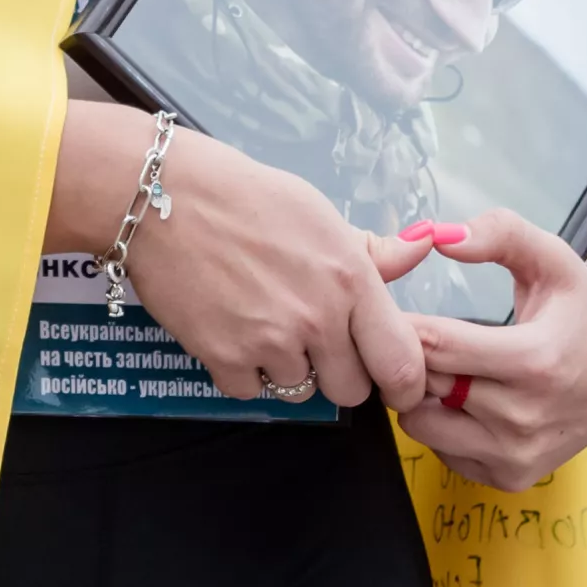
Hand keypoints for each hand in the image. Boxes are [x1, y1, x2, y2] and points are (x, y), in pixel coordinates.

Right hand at [48, 103, 433, 408]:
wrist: (164, 197)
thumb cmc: (245, 196)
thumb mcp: (318, 213)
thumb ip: (371, 250)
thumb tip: (422, 249)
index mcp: (350, 277)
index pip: (401, 361)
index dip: (403, 383)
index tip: (396, 385)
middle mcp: (317, 317)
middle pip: (352, 390)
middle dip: (339, 372)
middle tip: (315, 341)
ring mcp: (270, 342)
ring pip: (300, 391)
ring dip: (287, 368)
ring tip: (265, 324)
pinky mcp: (224, 358)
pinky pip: (250, 391)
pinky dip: (243, 372)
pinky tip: (233, 331)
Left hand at [396, 210, 586, 490]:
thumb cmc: (585, 313)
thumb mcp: (553, 259)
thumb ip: (500, 234)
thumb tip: (441, 236)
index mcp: (533, 360)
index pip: (435, 345)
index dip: (401, 323)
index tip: (386, 306)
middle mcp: (523, 416)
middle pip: (422, 384)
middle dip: (405, 354)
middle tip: (406, 332)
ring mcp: (516, 453)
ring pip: (420, 423)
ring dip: (418, 392)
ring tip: (439, 364)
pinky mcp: (511, 476)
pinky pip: (441, 450)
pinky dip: (439, 423)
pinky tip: (460, 397)